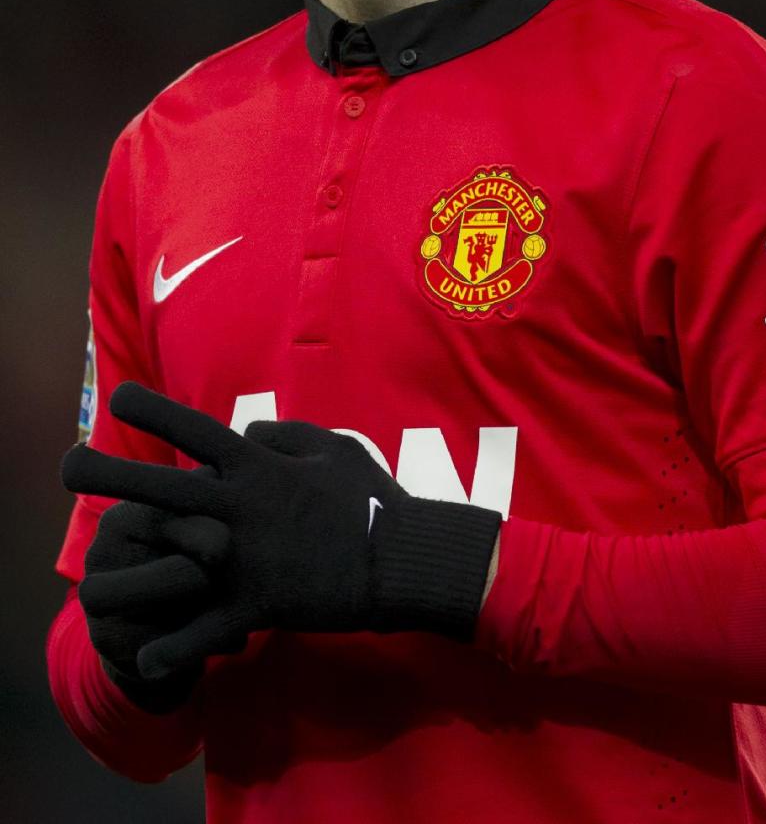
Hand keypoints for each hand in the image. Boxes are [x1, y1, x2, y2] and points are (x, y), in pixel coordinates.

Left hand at [61, 383, 501, 683]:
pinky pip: (206, 631)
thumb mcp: (334, 448)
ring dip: (126, 573)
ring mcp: (243, 559)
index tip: (118, 396)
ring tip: (88, 586)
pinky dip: (173, 651)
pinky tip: (141, 664)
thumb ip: (284, 436)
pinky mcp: (257, 604)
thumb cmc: (372, 498)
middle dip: (110, 474)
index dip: (154, 410)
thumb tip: (245, 435)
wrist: (403, 558)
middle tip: (66, 467)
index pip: (195, 430)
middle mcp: (239, 508)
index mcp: (258, 468)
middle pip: (162, 487)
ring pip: (171, 563)